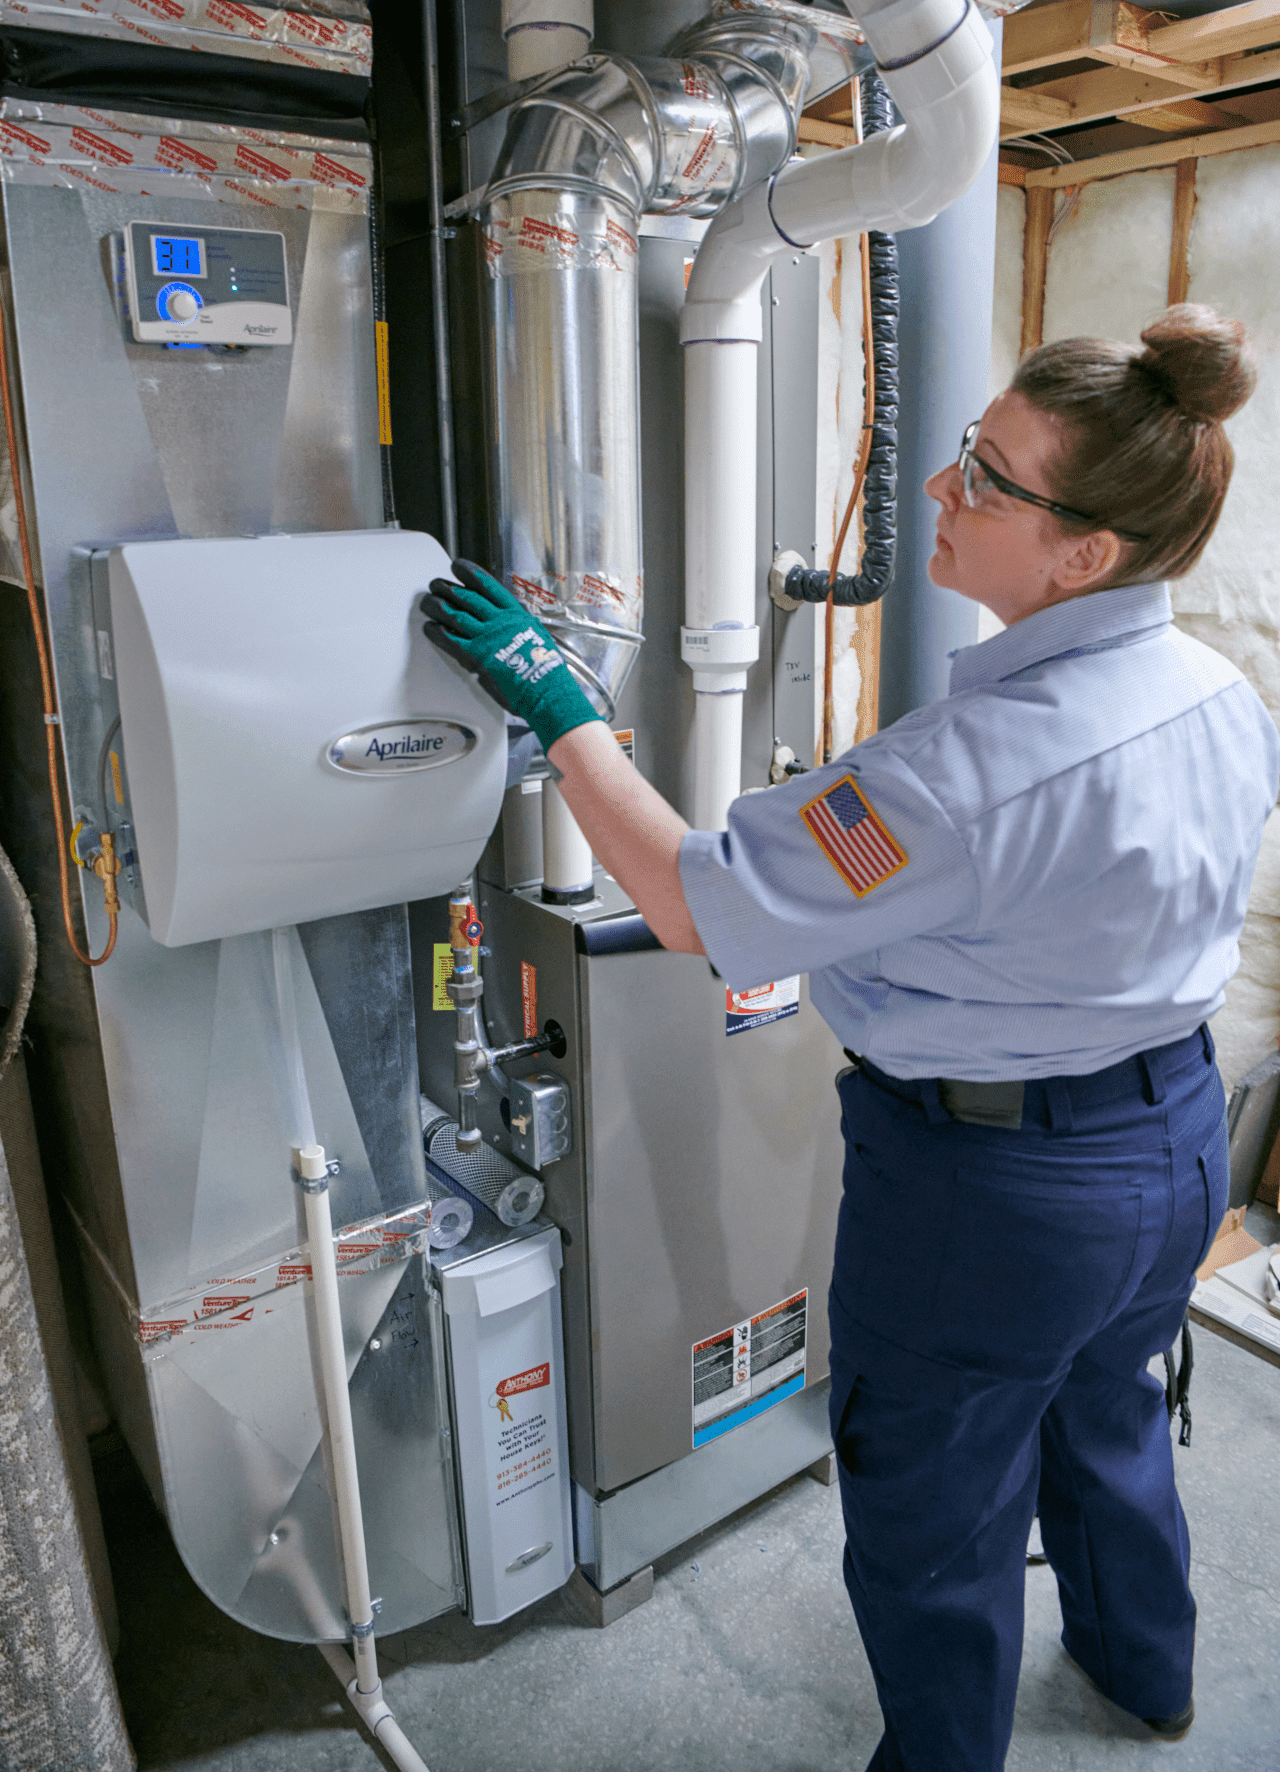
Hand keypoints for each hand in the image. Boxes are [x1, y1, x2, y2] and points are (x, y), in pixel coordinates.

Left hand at [421, 559, 602, 752]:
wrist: (547, 692)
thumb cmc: (547, 672)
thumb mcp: (539, 639)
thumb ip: (520, 630)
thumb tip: (511, 629)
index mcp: (516, 614)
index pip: (489, 586)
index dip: (470, 574)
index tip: (458, 566)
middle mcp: (500, 621)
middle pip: (467, 597)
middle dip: (448, 588)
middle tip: (436, 584)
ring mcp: (487, 637)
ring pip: (455, 615)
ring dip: (437, 606)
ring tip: (427, 602)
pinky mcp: (476, 656)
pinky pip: (450, 640)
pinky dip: (437, 632)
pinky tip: (430, 627)